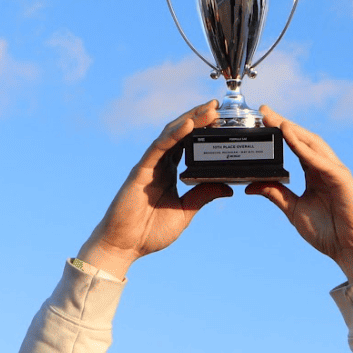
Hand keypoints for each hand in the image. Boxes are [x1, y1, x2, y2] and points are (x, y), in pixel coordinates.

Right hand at [76, 102, 231, 277]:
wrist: (125, 246)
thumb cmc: (149, 232)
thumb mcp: (185, 212)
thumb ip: (203, 196)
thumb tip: (227, 187)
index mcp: (170, 172)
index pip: (188, 144)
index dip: (203, 130)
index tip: (222, 121)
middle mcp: (160, 164)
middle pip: (181, 133)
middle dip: (199, 118)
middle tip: (219, 106)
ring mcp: (149, 165)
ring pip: (171, 134)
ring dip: (190, 119)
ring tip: (210, 110)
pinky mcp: (140, 170)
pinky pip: (159, 147)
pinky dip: (174, 135)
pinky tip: (188, 125)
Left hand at [247, 109, 352, 280]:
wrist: (352, 251)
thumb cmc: (329, 233)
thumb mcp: (294, 211)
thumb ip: (275, 195)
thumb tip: (250, 186)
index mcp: (314, 175)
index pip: (295, 147)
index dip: (280, 132)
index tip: (261, 120)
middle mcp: (325, 169)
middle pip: (303, 140)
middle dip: (284, 123)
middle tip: (263, 111)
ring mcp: (336, 172)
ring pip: (314, 145)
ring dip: (294, 130)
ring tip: (275, 119)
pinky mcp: (343, 180)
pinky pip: (321, 161)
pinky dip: (304, 148)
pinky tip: (290, 137)